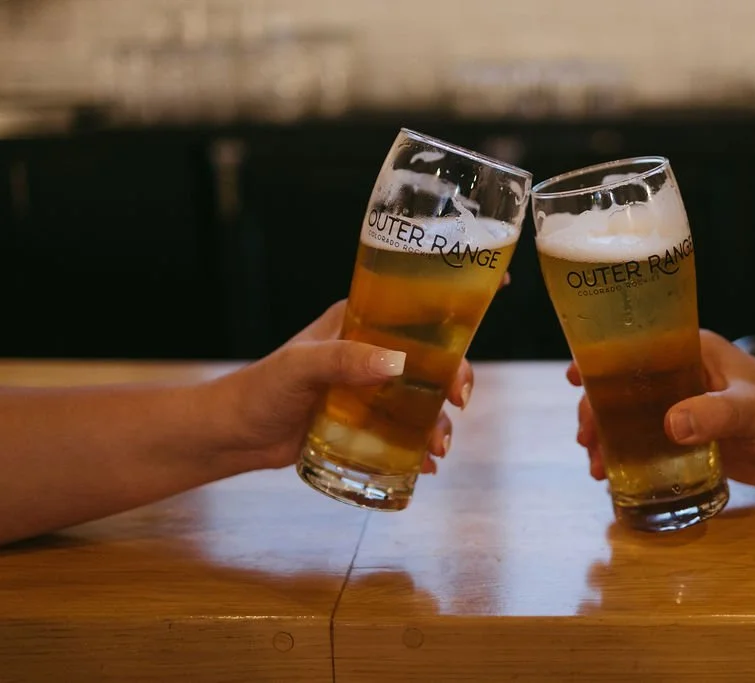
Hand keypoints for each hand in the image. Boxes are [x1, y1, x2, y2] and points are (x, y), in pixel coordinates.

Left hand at [210, 300, 471, 472]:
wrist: (234, 436)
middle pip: (432, 357)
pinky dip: (422, 448)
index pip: (416, 302)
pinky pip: (406, 432)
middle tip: (460, 401)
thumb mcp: (301, 367)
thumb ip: (345, 361)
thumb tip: (399, 364)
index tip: (497, 288)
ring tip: (441, 448)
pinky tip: (429, 466)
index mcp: (361, 323)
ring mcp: (372, 389)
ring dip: (441, 421)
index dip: (457, 296)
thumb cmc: (261, 390)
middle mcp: (373, 352)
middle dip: (455, 377)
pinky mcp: (366, 422)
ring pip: (424, 399)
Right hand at [570, 330, 754, 488]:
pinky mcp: (685, 438)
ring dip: (608, 436)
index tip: (575, 376)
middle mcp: (679, 376)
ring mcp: (680, 408)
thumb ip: (715, 415)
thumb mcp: (753, 412)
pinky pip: (645, 443)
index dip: (602, 358)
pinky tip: (613, 475)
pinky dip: (626, 456)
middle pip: (623, 386)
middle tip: (588, 439)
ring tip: (597, 465)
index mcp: (692, 353)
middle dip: (598, 410)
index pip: (637, 346)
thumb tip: (669, 425)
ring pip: (628, 416)